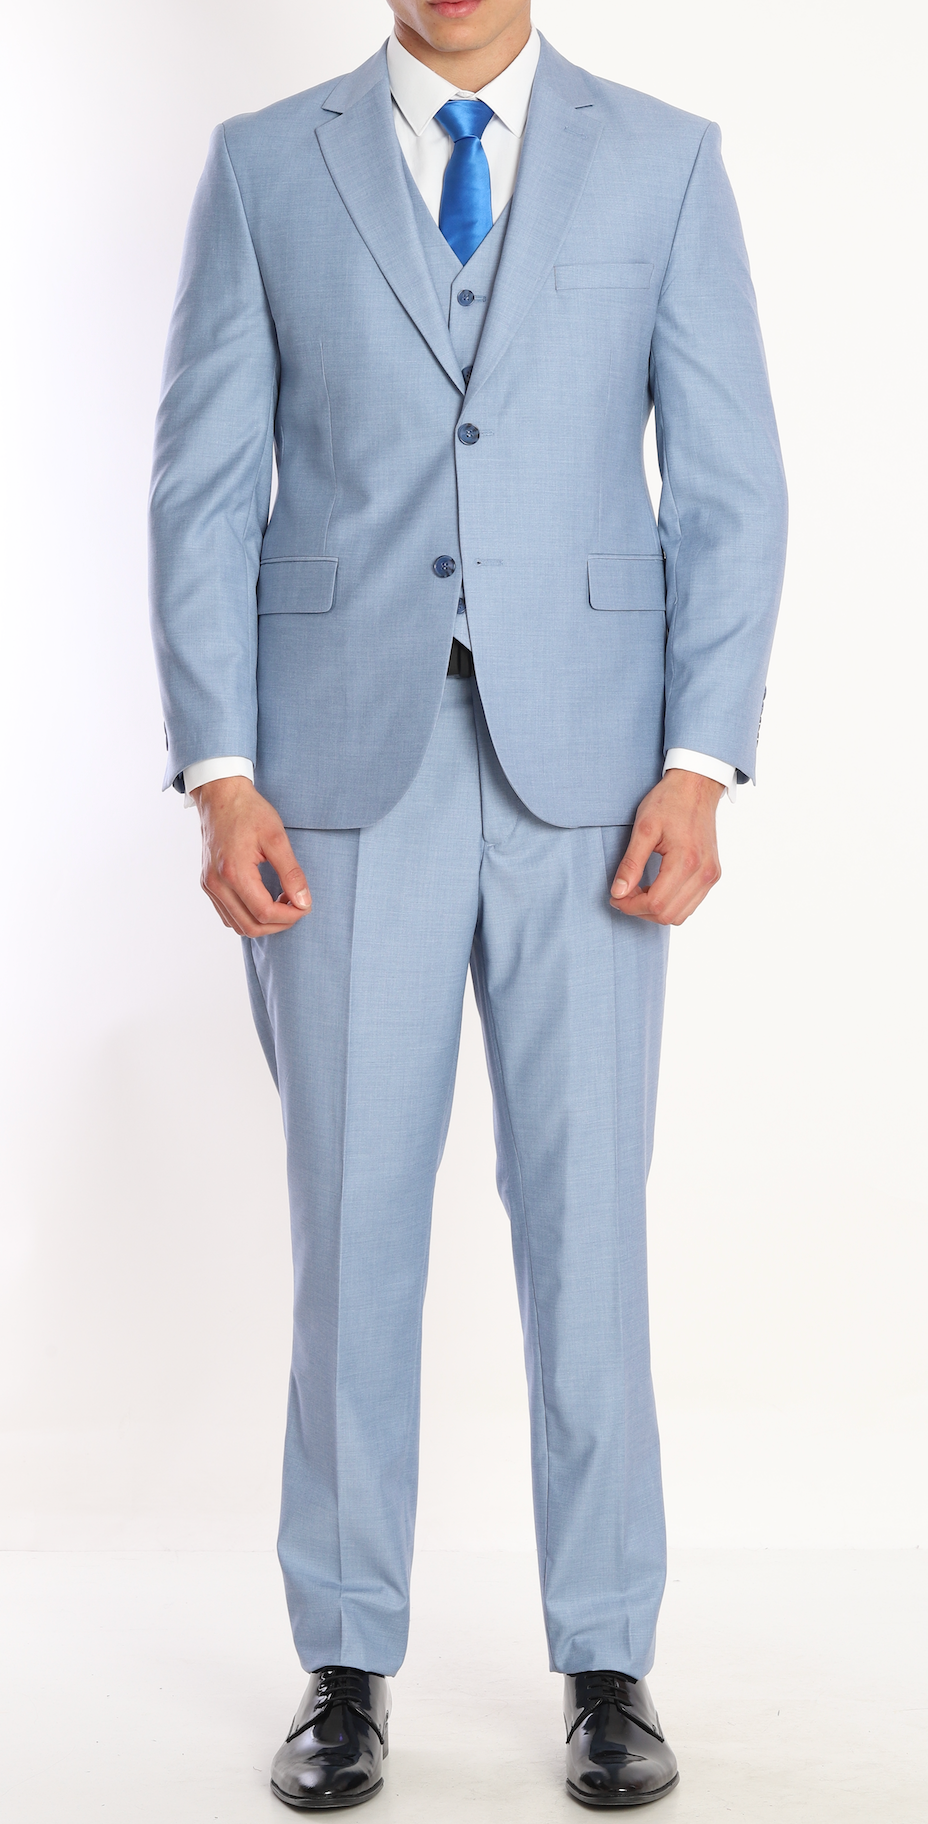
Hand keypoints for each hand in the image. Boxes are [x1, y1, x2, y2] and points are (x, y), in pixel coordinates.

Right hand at [192, 777, 310, 936]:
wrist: (220, 795)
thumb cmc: (248, 811)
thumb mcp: (277, 837)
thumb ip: (291, 873)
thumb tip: (304, 902)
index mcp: (233, 872)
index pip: (264, 912)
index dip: (289, 916)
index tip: (305, 906)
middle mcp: (216, 884)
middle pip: (250, 926)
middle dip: (279, 924)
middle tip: (297, 908)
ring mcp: (209, 886)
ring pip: (237, 925)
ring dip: (263, 923)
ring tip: (281, 904)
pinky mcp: (208, 884)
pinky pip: (227, 915)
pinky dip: (247, 917)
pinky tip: (263, 902)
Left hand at [610, 769, 723, 925]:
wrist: (696, 787)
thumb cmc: (669, 802)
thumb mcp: (643, 828)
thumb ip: (631, 863)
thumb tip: (618, 893)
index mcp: (686, 861)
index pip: (655, 903)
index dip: (630, 906)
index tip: (615, 897)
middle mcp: (704, 873)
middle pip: (668, 915)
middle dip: (640, 910)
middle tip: (623, 894)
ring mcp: (711, 875)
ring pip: (680, 915)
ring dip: (655, 910)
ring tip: (639, 891)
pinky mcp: (712, 875)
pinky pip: (690, 905)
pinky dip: (670, 904)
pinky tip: (655, 888)